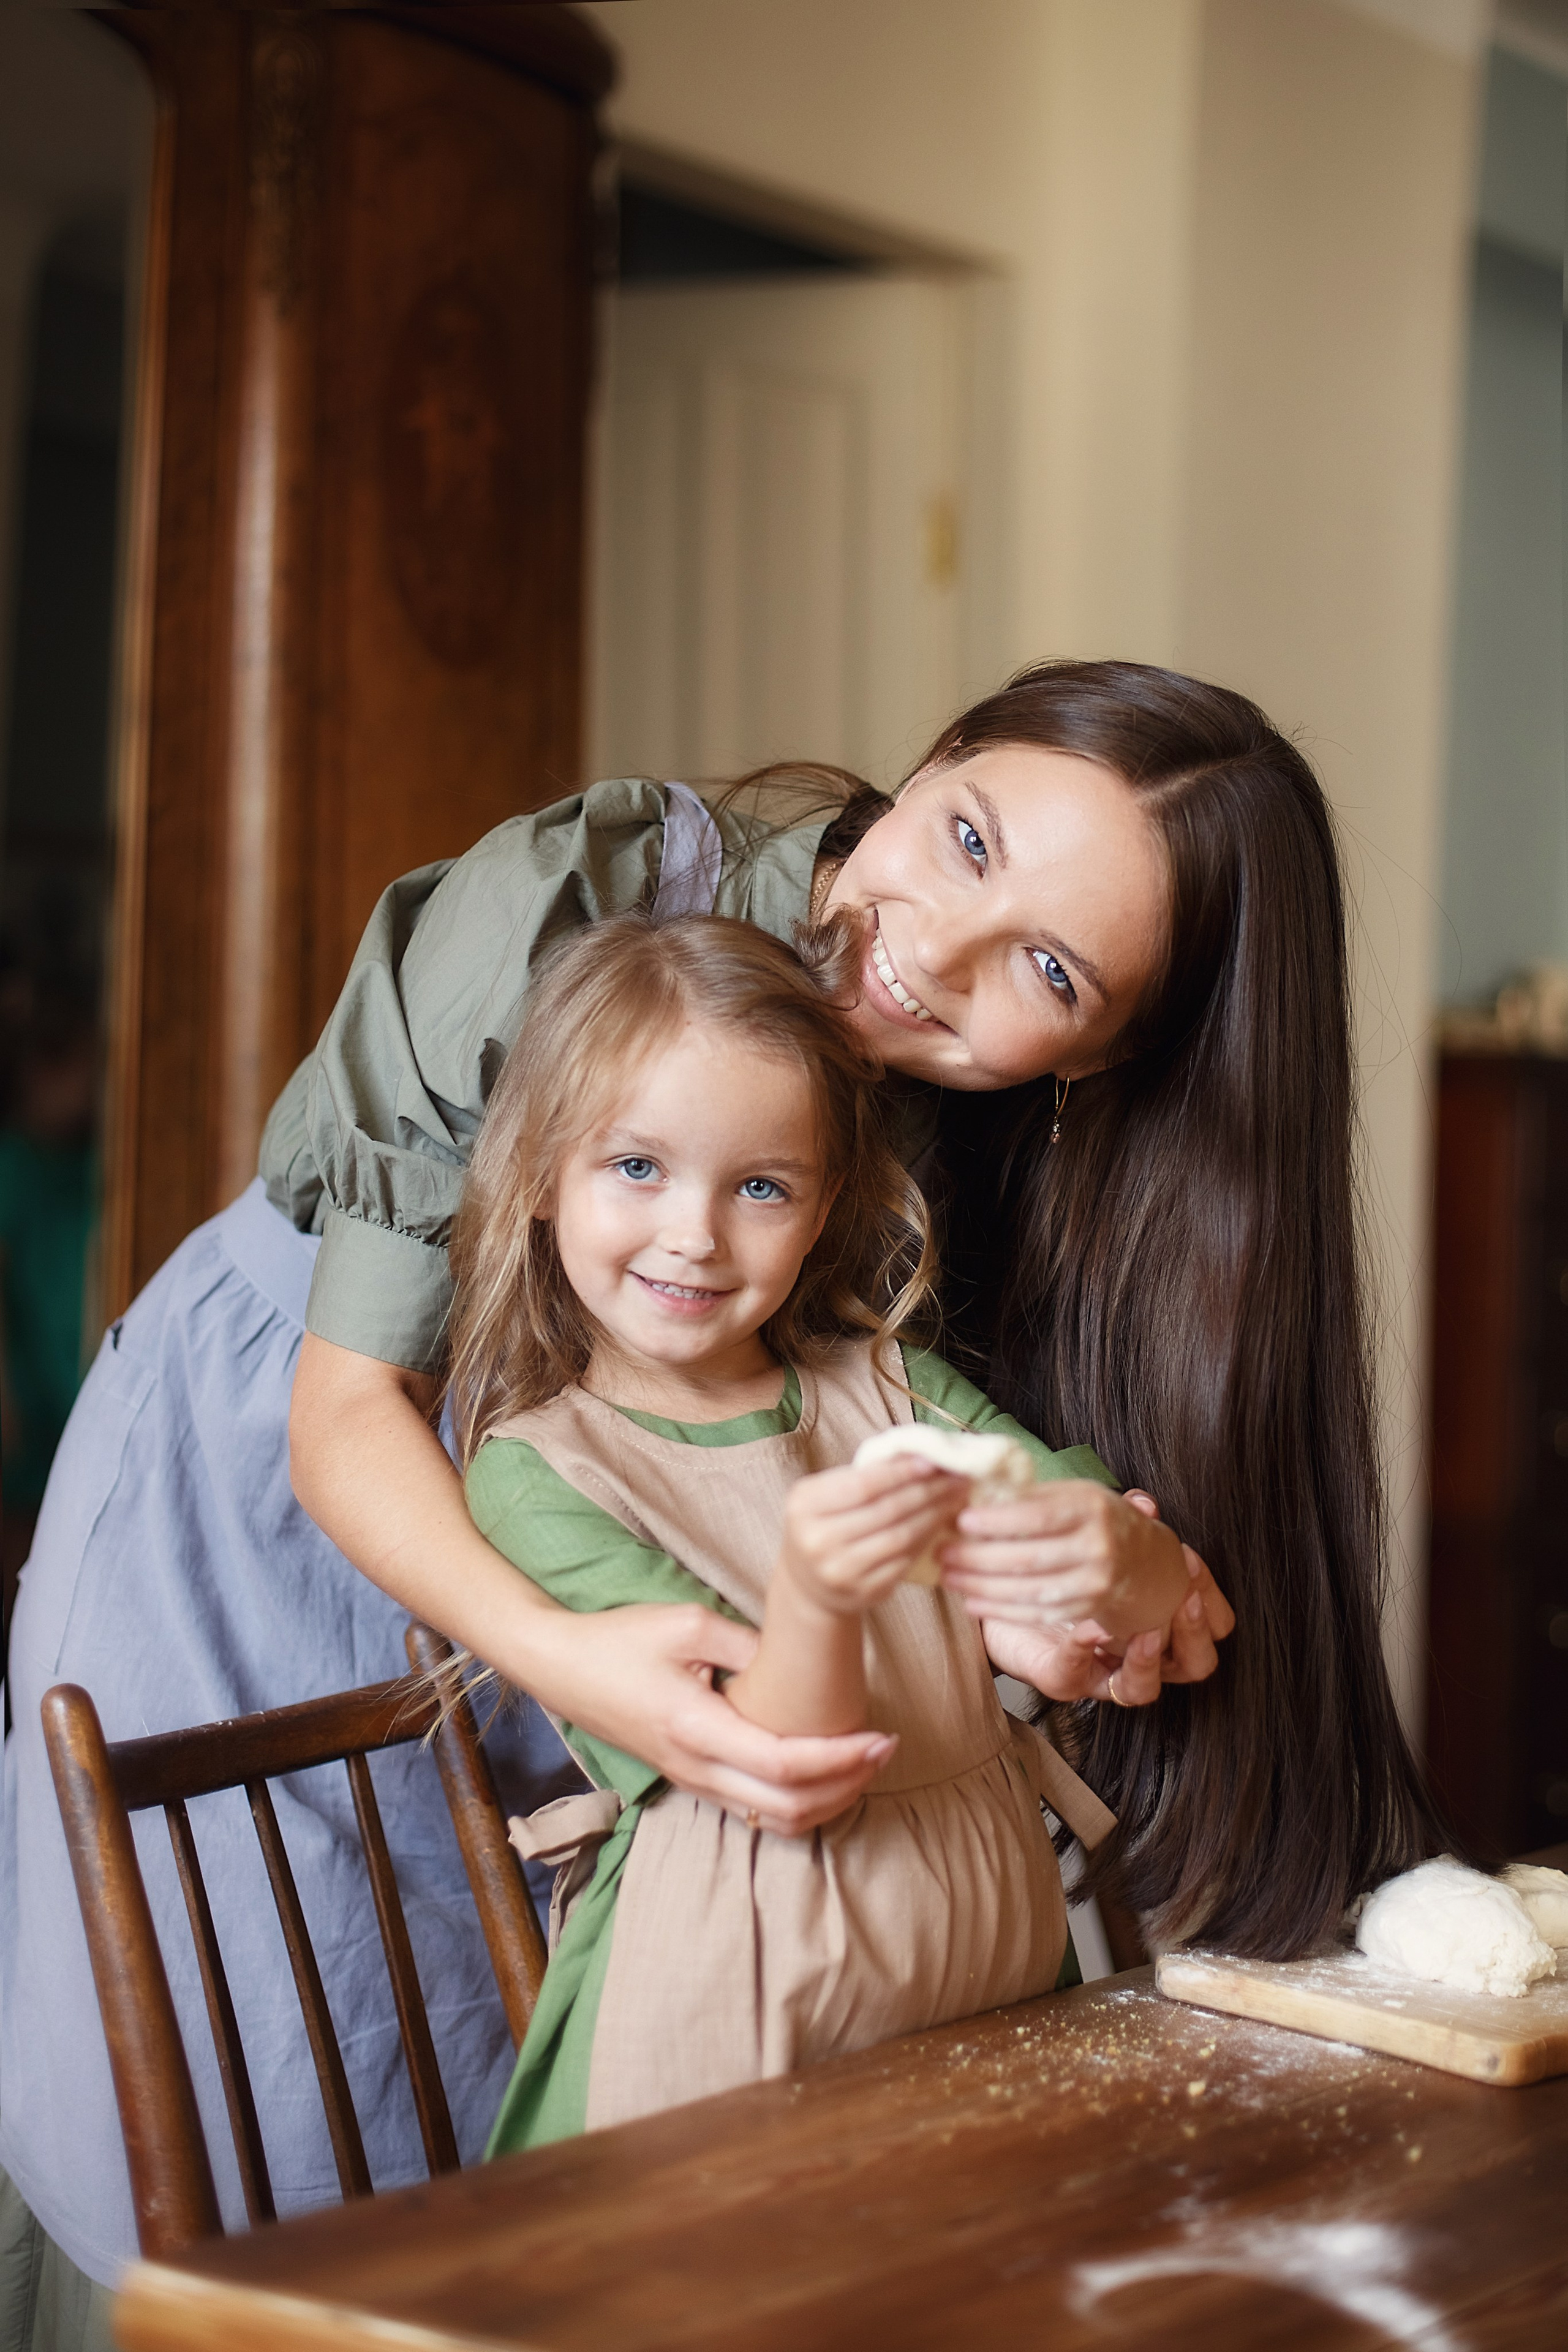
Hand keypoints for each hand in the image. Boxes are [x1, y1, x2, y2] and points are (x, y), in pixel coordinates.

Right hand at [529, 1601, 897, 1836]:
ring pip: (771, 1819)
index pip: (785, 1764)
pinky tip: (819, 1775)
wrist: (561, 1667)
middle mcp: (694, 1767)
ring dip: (825, 1801)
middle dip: (846, 1786)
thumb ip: (748, 1644)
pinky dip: (795, 1804)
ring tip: (861, 1765)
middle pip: (787, 1807)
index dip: (841, 1758)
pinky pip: (751, 1809)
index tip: (881, 1737)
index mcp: (695, 1728)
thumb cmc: (620, 1639)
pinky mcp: (687, 1780)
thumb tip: (803, 1657)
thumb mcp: (687, 1623)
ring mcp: (690, 1780)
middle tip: (884, 1751)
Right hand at [776, 1456, 966, 1614]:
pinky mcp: (863, 1592)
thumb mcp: (824, 1495)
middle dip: (927, 1491)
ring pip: (900, 1537)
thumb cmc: (823, 1525)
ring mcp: (841, 1571)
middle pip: (886, 1510)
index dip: (901, 1472)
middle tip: (955, 1478)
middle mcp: (818, 1540)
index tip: (932, 1461)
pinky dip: (926, 1540)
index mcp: (804, 1506)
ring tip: (954, 1498)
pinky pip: (904, 1561)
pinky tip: (939, 1525)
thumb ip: (861, 1476)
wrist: (808, 1585)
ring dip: (934, 1514)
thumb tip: (917, 1455)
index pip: (862, 1485)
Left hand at [939, 1478, 1190, 1643]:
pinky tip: (973, 1601)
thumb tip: (974, 1493)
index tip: (960, 1519)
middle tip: (943, 1552)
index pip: (1038, 1516)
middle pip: (1029, 1558)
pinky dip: (1001, 1610)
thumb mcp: (1073, 1494)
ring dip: (982, 1586)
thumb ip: (1031, 1496)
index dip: (997, 1521)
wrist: (1141, 1558)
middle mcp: (1097, 1547)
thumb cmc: (1093, 1517)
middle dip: (978, 1558)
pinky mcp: (1087, 1609)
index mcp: (1091, 1507)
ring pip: (1029, 1591)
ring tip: (949, 1576)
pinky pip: (1037, 1614)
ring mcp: (1095, 1583)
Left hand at [981, 1496, 1234, 1705]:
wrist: (1002, 1603)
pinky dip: (1083, 1652)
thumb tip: (1145, 1503)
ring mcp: (1101, 1673)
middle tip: (1185, 1600)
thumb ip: (1124, 1528)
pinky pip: (1077, 1674)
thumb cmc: (1059, 1577)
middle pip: (1195, 1663)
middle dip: (1195, 1633)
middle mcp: (1138, 1656)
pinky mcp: (1061, 1678)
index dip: (1209, 1597)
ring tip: (1147, 1631)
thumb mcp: (1092, 1547)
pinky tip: (1085, 1629)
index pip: (1209, 1622)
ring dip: (1148, 1660)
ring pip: (1144, 1688)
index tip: (1191, 1561)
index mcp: (1157, 1621)